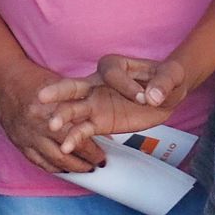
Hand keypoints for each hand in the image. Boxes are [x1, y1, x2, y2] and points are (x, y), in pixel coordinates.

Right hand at [0, 60, 105, 173]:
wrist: (3, 80)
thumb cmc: (34, 79)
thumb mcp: (61, 86)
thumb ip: (76, 105)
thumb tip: (96, 125)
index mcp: (51, 110)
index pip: (77, 137)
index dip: (92, 149)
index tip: (103, 153)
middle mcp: (38, 126)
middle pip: (66, 153)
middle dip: (85, 162)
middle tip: (98, 165)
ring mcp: (27, 136)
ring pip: (53, 161)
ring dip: (71, 169)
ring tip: (85, 170)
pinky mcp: (18, 142)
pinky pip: (37, 162)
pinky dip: (52, 168)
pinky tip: (63, 169)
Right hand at [37, 54, 188, 152]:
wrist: (165, 95)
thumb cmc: (165, 79)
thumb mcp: (170, 76)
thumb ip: (162, 83)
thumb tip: (153, 97)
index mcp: (113, 66)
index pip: (112, 73)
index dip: (126, 85)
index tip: (144, 97)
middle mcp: (97, 83)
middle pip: (75, 85)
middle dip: (60, 91)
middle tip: (43, 96)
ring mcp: (95, 104)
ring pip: (73, 110)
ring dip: (63, 117)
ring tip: (53, 125)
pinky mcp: (98, 122)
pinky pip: (83, 130)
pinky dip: (75, 138)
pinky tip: (66, 147)